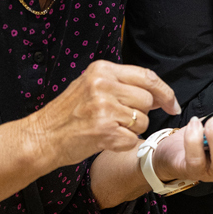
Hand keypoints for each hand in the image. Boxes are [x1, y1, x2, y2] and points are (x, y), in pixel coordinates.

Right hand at [28, 60, 180, 168]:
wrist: (40, 137)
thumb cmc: (68, 114)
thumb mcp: (91, 85)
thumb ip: (120, 83)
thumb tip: (158, 93)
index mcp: (102, 69)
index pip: (147, 76)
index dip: (165, 92)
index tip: (172, 104)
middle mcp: (103, 85)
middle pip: (148, 100)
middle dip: (141, 114)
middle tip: (120, 119)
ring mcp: (103, 107)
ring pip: (143, 121)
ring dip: (132, 129)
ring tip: (108, 128)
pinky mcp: (103, 130)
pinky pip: (132, 139)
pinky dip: (123, 144)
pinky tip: (105, 140)